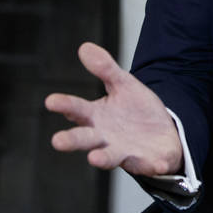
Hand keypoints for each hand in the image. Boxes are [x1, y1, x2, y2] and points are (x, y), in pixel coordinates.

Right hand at [45, 42, 183, 175]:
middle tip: (57, 141)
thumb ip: (105, 69)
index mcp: (97, 117)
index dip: (65, 105)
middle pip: (85, 139)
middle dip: (72, 140)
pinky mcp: (146, 162)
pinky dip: (154, 165)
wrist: (162, 133)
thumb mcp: (123, 85)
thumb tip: (84, 47)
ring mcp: (124, 152)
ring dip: (103, 159)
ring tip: (94, 159)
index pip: (77, 109)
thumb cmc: (135, 110)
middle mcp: (105, 138)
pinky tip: (159, 165)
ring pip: (110, 157)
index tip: (51, 100)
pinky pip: (150, 164)